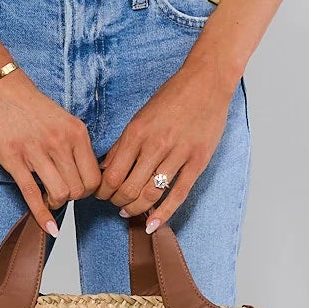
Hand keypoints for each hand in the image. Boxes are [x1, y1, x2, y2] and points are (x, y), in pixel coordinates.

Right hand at [0, 67, 102, 235]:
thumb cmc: (31, 105)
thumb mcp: (64, 119)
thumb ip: (76, 145)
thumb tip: (84, 174)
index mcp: (76, 132)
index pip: (95, 177)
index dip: (90, 191)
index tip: (80, 189)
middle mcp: (59, 143)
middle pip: (79, 190)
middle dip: (73, 198)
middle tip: (62, 193)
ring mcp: (36, 152)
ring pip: (60, 194)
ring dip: (57, 203)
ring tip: (49, 196)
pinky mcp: (14, 160)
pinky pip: (32, 195)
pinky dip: (42, 216)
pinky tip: (50, 228)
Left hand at [96, 60, 235, 230]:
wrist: (207, 83)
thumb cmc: (172, 97)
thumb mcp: (140, 116)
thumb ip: (123, 144)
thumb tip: (106, 168)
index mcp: (137, 132)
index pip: (112, 174)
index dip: (103, 191)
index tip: (101, 194)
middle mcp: (156, 145)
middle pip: (129, 188)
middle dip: (117, 201)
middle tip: (114, 204)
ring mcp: (179, 154)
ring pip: (151, 194)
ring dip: (136, 208)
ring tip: (129, 211)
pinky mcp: (198, 162)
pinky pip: (178, 194)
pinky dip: (164, 213)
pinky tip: (153, 224)